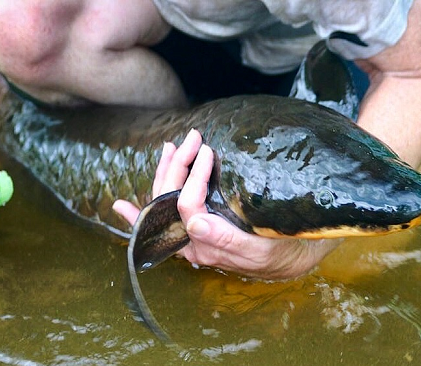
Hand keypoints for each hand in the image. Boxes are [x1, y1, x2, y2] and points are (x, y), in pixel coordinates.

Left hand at [113, 129, 340, 279]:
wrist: (298, 257)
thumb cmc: (285, 253)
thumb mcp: (262, 250)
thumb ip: (227, 241)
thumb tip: (195, 223)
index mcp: (208, 247)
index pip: (187, 209)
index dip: (193, 178)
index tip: (208, 152)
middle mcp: (195, 243)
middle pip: (170, 204)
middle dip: (176, 168)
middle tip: (191, 138)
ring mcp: (195, 236)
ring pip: (166, 206)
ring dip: (164, 175)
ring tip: (170, 149)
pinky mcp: (200, 231)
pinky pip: (166, 221)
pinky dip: (142, 212)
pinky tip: (122, 206)